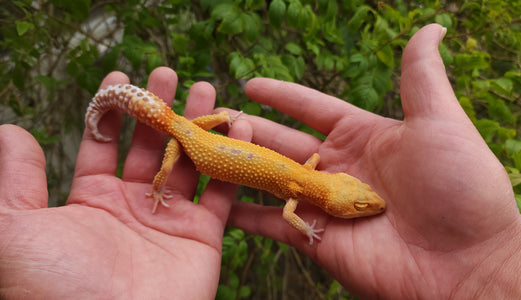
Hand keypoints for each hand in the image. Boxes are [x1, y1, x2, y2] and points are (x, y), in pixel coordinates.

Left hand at [0, 67, 251, 297]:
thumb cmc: (55, 285)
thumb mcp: (15, 231)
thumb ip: (16, 181)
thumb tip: (11, 132)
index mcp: (91, 200)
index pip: (104, 143)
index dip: (112, 109)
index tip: (121, 76)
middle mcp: (133, 205)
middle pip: (152, 144)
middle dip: (161, 107)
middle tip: (168, 74)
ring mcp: (171, 219)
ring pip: (190, 160)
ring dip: (200, 124)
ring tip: (207, 89)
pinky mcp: (204, 235)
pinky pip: (222, 190)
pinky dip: (233, 159)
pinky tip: (239, 127)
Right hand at [226, 24, 520, 297]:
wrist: (466, 263)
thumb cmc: (459, 187)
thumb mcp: (439, 121)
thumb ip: (420, 77)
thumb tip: (431, 27)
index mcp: (363, 135)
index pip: (311, 108)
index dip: (280, 96)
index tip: (249, 84)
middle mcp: (339, 167)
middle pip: (282, 143)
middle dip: (249, 130)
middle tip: (212, 118)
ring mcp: (326, 204)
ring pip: (271, 180)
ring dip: (240, 167)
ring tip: (203, 153)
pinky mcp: (317, 238)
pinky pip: (272, 223)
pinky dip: (243, 215)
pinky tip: (214, 204)